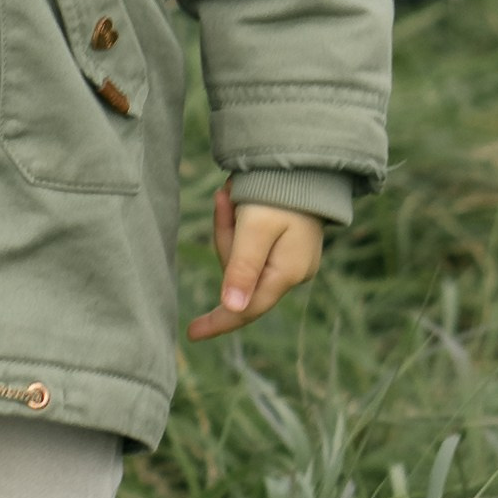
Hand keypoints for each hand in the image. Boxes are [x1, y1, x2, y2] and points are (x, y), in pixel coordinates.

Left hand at [187, 185, 324, 340]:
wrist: (306, 162)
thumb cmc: (279, 192)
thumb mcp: (255, 228)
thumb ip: (242, 268)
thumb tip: (233, 309)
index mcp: (287, 273)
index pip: (247, 309)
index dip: (219, 322)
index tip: (191, 335)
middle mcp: (292, 271)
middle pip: (239, 277)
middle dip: (224, 240)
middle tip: (224, 199)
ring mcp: (291, 258)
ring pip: (241, 257)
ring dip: (229, 226)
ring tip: (232, 192)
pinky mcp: (286, 243)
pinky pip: (250, 243)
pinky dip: (237, 222)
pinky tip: (238, 196)